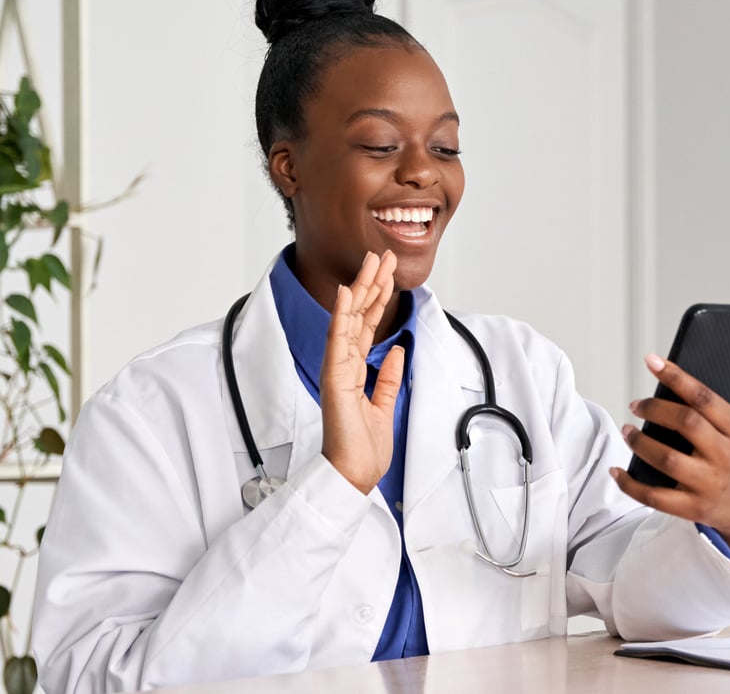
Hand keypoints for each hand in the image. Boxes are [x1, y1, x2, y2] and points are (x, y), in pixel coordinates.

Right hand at [320, 251, 405, 493]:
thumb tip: (395, 350)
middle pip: (358, 315)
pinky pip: (338, 342)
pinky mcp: (334, 380)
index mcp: (353, 371)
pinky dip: (341, 316)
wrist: (353, 475)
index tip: (388, 274)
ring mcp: (336, 370)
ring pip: (349, 320)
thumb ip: (387, 377)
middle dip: (372, 283)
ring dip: (361, 289)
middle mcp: (342, 365)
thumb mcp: (384, 406)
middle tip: (383, 255)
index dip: (378, 298)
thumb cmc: (363, 448)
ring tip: (372, 262)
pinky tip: (346, 293)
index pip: (367, 325)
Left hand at [610, 339, 729, 558]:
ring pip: (666, 460)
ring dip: (639, 443)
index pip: (705, 397)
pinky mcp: (692, 508)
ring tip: (627, 430)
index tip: (652, 361)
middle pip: (685, 424)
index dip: (676, 376)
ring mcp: (708, 485)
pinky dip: (630, 485)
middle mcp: (725, 457)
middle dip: (654, 409)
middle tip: (636, 404)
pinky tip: (617, 471)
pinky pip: (655, 497)